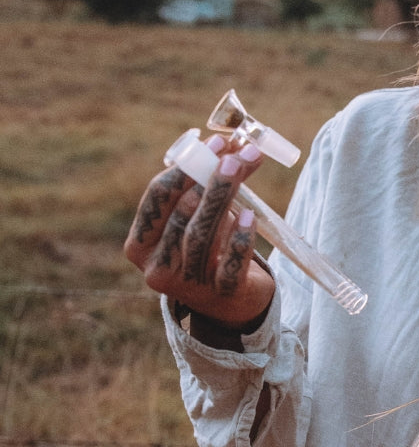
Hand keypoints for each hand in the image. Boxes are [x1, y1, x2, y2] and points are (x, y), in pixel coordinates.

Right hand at [123, 136, 274, 329]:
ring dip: (226, 198)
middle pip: (183, 212)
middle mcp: (156, 267)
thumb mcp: (194, 221)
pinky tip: (251, 218)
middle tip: (241, 154)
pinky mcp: (219, 296)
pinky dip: (240, 238)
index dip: (187, 166)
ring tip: (245, 171)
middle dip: (214, 177)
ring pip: (202, 234)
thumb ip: (200, 188)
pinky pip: (229, 264)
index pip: (158, 197)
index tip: (217, 142)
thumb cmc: (209, 251)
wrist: (231, 303)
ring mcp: (186, 285)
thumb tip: (226, 146)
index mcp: (139, 244)